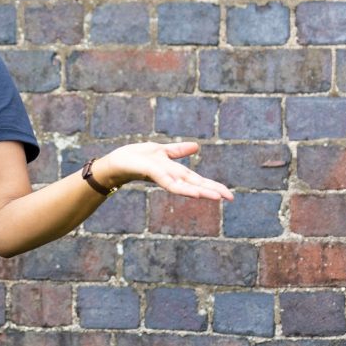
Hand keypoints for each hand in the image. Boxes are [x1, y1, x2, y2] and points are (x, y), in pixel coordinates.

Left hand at [97, 142, 232, 200]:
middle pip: (194, 183)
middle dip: (212, 190)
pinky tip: (194, 192)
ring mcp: (161, 174)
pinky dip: (181, 186)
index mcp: (173, 170)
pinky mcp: (151, 172)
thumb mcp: (159, 150)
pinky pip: (168, 181)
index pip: (196, 178)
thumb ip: (177, 151)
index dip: (212, 185)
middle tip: (231, 198)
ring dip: (201, 190)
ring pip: (184, 184)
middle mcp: (169, 175)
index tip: (229, 194)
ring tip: (216, 196)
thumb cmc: (134, 157)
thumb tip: (197, 147)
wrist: (114, 162)